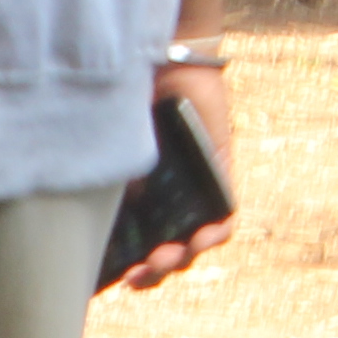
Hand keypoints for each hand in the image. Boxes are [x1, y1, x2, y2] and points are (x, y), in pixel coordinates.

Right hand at [121, 67, 237, 291]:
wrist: (163, 57)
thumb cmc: (128, 96)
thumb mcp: (114, 141)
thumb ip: (115, 174)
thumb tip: (120, 208)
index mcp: (132, 197)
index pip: (130, 245)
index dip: (122, 269)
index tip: (112, 280)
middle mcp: (163, 199)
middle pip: (162, 252)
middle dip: (152, 272)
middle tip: (140, 274)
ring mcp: (193, 191)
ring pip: (193, 243)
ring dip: (181, 259)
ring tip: (166, 258)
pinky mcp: (220, 176)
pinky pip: (225, 216)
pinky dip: (214, 233)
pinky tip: (202, 237)